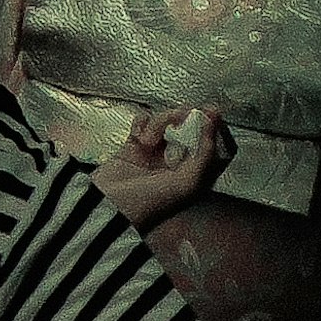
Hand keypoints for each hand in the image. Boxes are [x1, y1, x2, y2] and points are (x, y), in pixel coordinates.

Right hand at [93, 105, 228, 226]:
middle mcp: (177, 165)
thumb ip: (204, 156)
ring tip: (148, 139)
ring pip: (167, 124)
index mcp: (193, 178)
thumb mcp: (185, 184)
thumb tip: (212, 126)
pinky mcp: (134, 146)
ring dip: (160, 123)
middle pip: (190, 130)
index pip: (212, 148)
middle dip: (186, 120)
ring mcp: (155, 154)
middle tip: (182, 114)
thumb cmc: (145, 204)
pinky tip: (138, 133)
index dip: (214, 130)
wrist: (106, 207)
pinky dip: (142, 123)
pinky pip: (144, 123)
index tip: (212, 112)